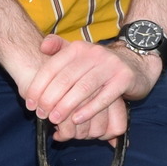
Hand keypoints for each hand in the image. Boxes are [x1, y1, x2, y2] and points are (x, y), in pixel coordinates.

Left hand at [19, 35, 140, 138]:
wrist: (136, 63)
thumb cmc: (98, 65)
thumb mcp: (79, 54)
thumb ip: (59, 48)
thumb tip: (42, 46)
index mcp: (78, 48)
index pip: (52, 67)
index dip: (39, 86)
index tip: (30, 104)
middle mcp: (93, 53)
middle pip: (66, 78)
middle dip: (50, 99)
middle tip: (41, 115)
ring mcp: (110, 65)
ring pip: (83, 88)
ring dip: (66, 106)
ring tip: (55, 119)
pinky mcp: (124, 78)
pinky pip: (105, 97)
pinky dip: (89, 109)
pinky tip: (77, 119)